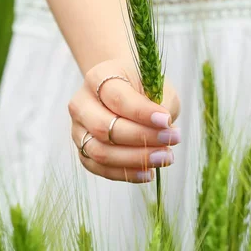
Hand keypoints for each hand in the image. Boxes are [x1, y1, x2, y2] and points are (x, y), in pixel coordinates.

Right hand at [68, 59, 180, 182]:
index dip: (142, 113)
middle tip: (172, 139)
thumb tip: (165, 131)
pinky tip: (148, 172)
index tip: (167, 121)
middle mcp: (81, 104)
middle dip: (141, 137)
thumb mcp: (156, 86)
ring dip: (135, 159)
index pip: (117, 98)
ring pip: (100, 152)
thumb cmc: (143, 86)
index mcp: (98, 78)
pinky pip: (100, 168)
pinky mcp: (83, 150)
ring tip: (165, 157)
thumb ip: (160, 105)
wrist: (123, 87)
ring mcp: (78, 129)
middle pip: (103, 127)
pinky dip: (125, 173)